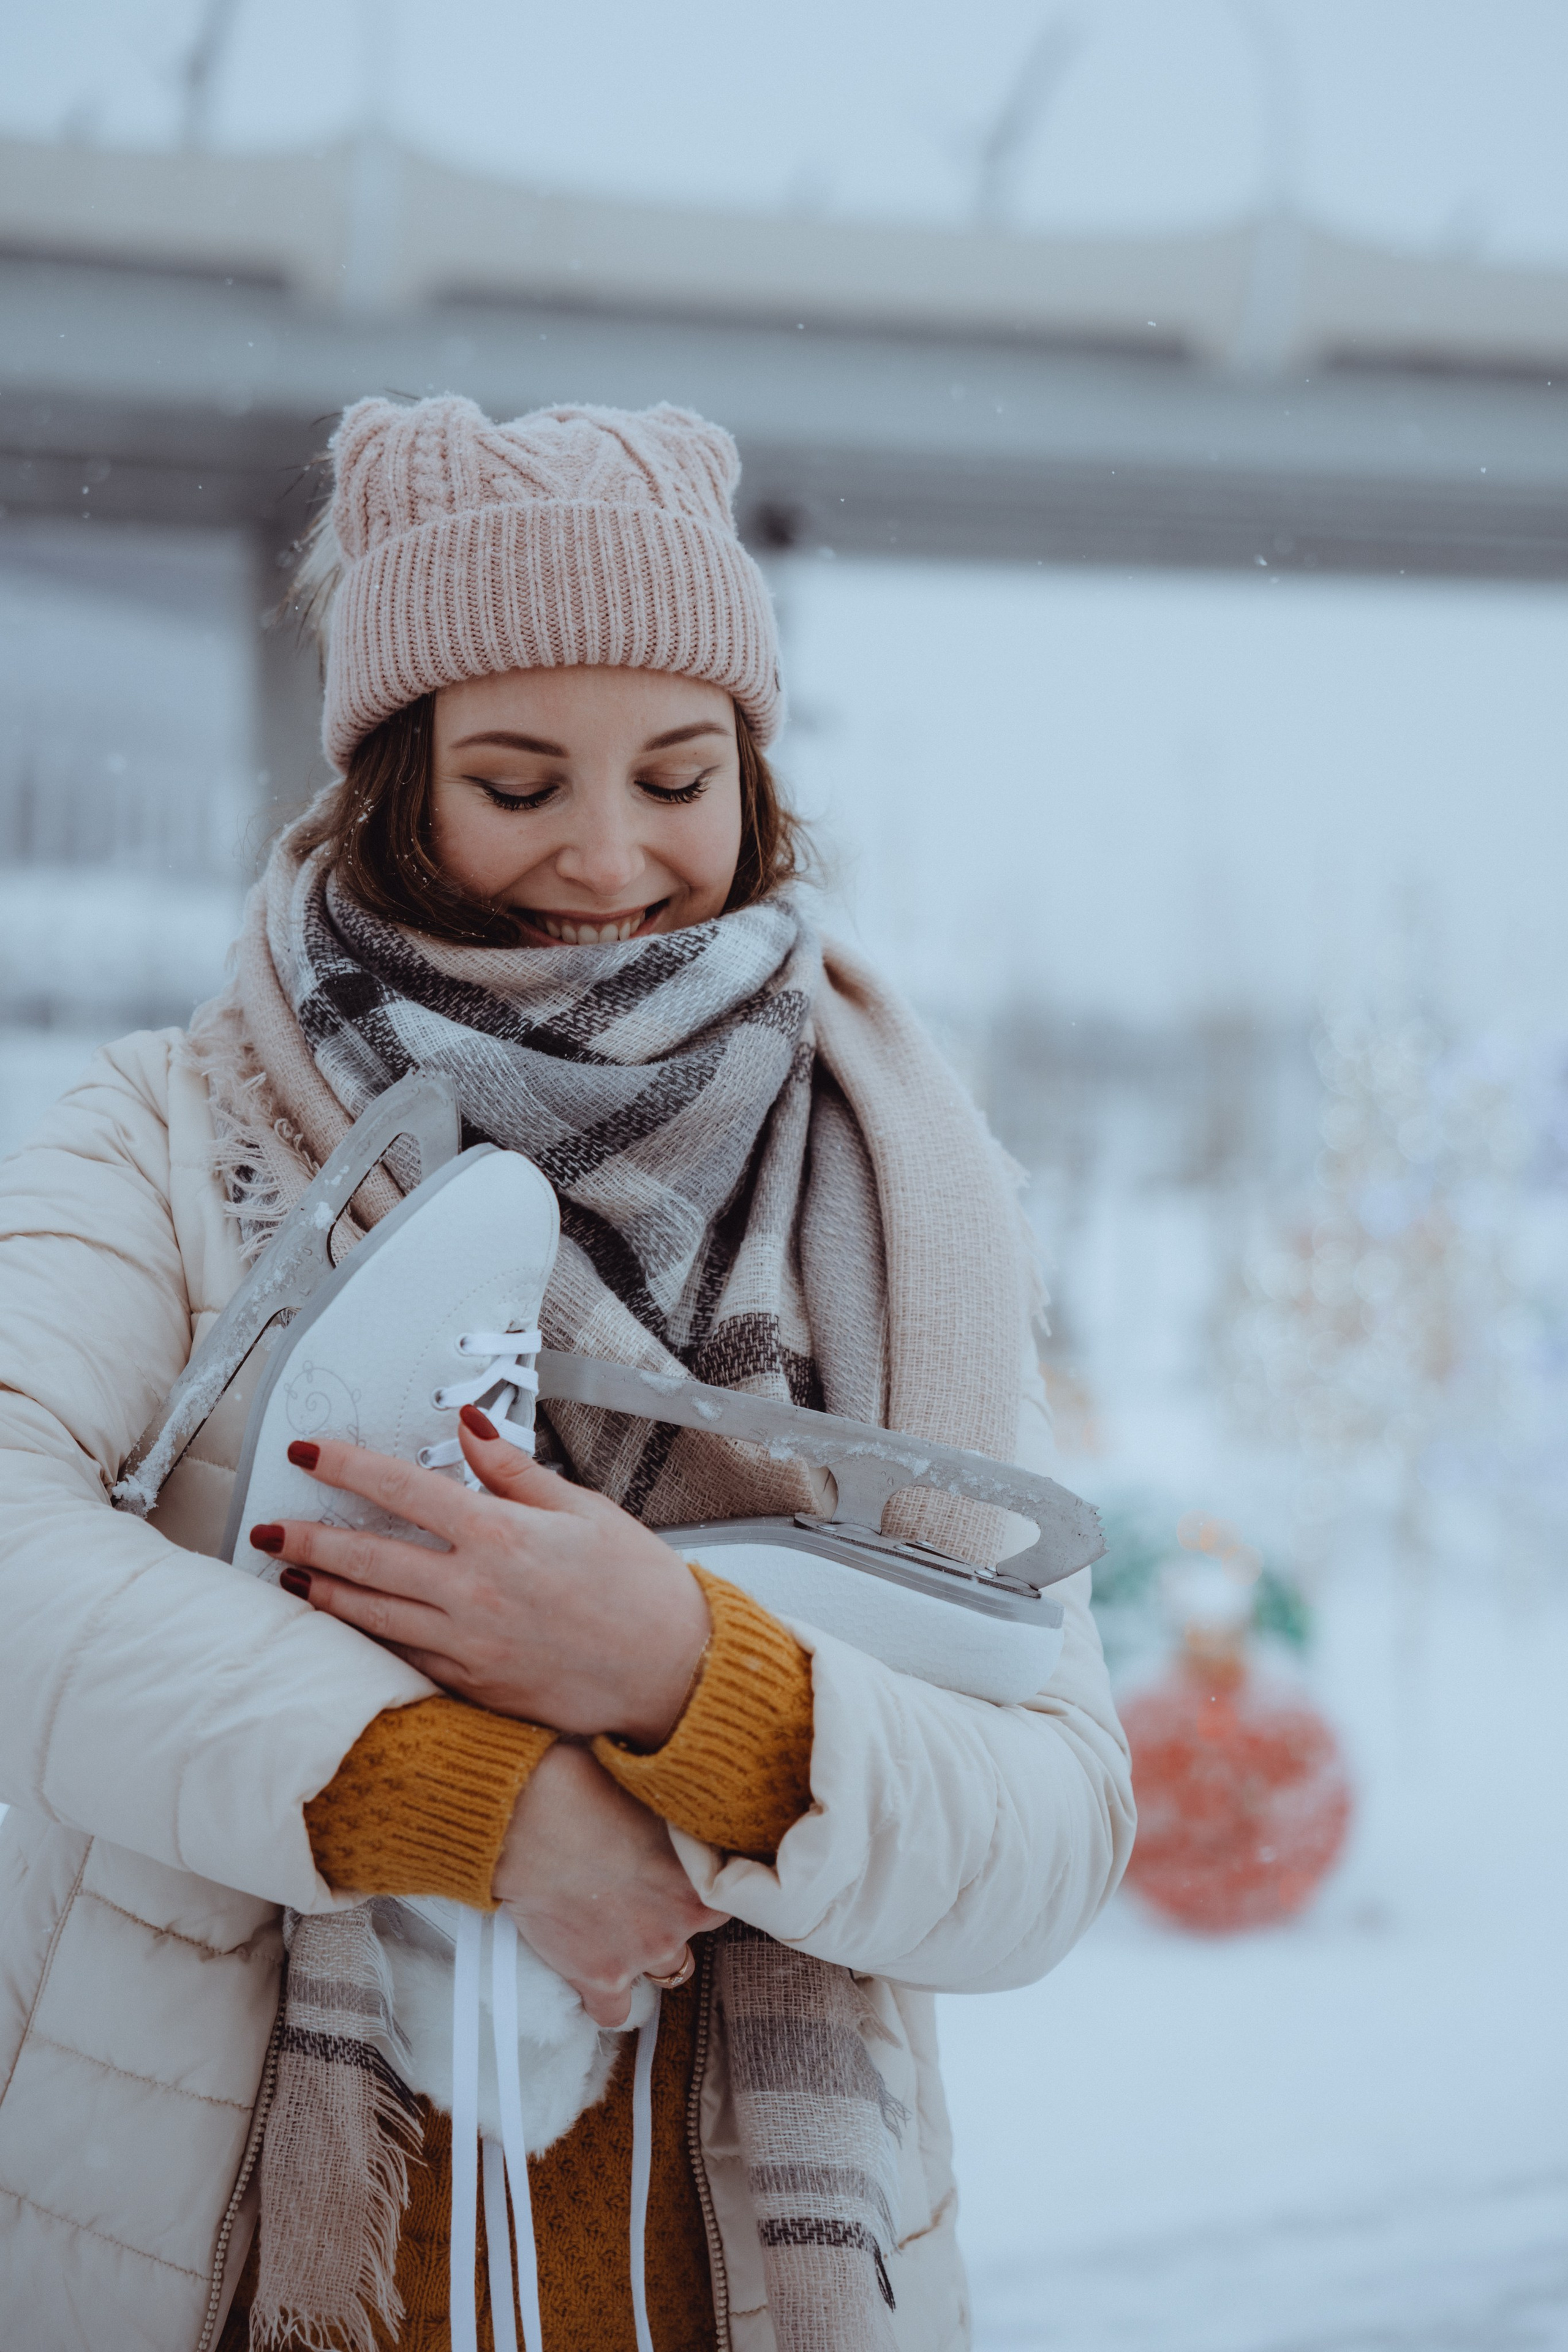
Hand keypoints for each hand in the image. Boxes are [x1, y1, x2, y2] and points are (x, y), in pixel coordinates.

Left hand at [251, 1412, 709, 1743]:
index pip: (403, 1490)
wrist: (674, 1672)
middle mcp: (474, 1592)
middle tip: (267, 1524)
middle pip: (369, 1558)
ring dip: (325, 1591)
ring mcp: (470, 1646)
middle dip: (309, 1536)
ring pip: (374, 1615)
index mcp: (502, 1536)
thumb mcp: (585, 1511)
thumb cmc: (641, 1588)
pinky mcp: (475, 1687)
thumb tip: (468, 1429)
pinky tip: (344, 1626)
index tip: (308, 1452)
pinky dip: (366, 1639)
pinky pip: (405, 1658)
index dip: (347, 1466)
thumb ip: (515, 1472)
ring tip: (289, 1572)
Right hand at [493, 1743, 727, 2025]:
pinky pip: (614, 2013)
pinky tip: (597, 1976)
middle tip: (640, 1891)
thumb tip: (688, 1807)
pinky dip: (607, 2000)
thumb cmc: (586, 1786)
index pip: (725, 1892)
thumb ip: (677, 1817)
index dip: (699, 1881)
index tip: (678, 1871)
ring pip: (666, 1971)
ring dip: (646, 1953)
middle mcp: (679, 1920)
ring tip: (618, 1925)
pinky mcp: (598, 1977)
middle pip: (692, 1930)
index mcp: (699, 1874)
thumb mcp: (652, 1789)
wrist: (528, 1817)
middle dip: (671, 1914)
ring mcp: (640, 1953)